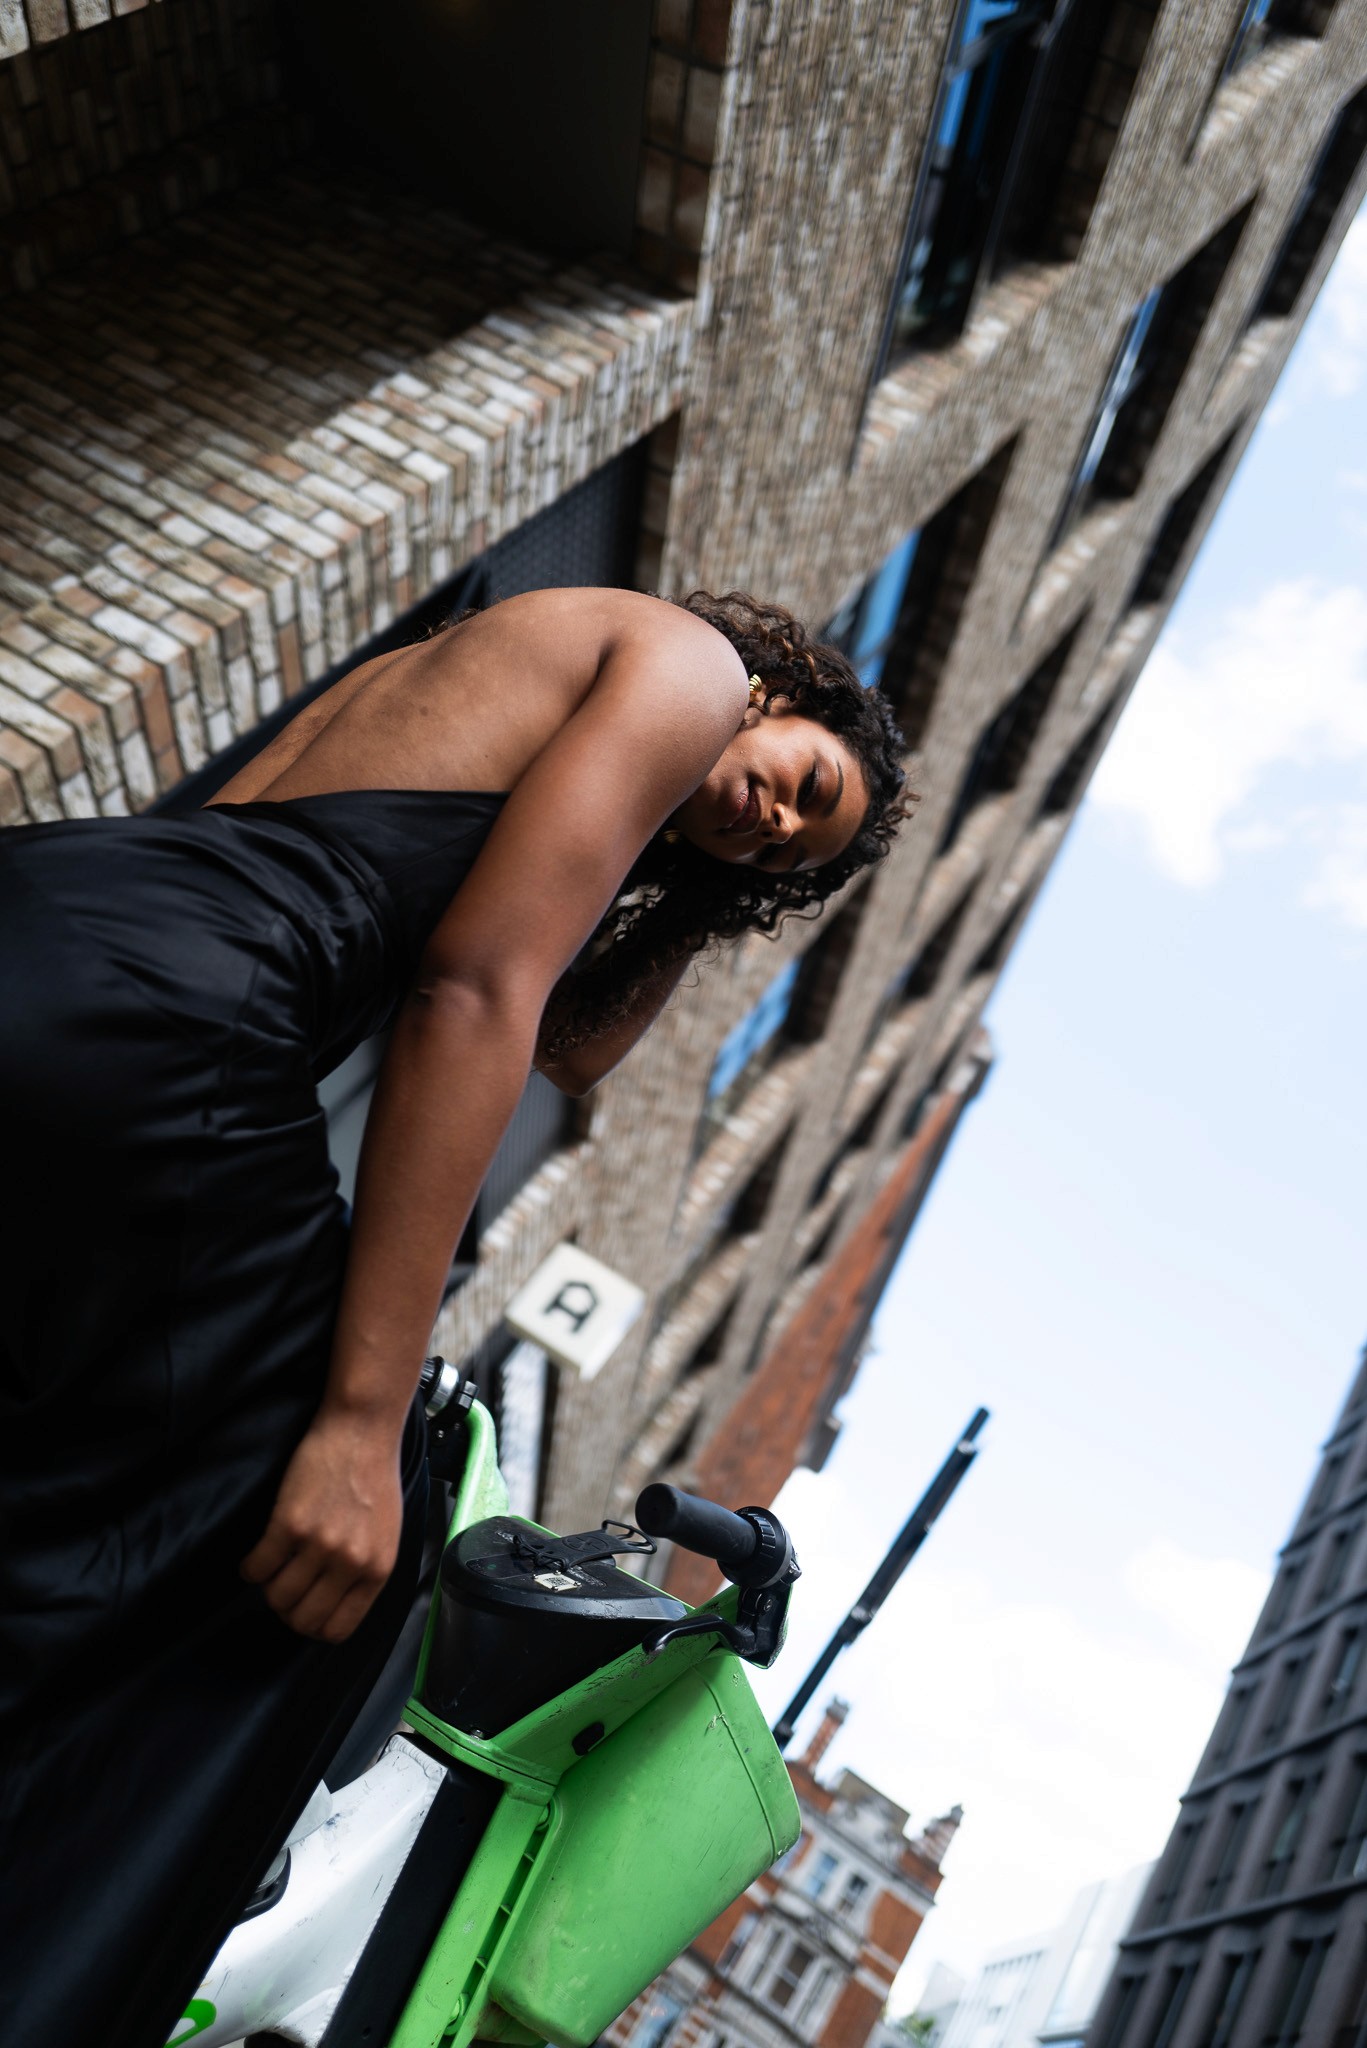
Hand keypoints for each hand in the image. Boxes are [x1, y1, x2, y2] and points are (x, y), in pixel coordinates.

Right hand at [240, 1410, 403, 1641]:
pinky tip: (254, 1558)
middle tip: (282, 1589)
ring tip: (270, 1569)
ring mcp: (320, 1544)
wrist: (362, 1430)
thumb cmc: (375, 1477)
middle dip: (287, 1611)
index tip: (303, 1611)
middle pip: (303, 1619)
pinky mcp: (290, 1523)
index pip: (337, 1629)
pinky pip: (258, 1567)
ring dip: (267, 1589)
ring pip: (277, 1597)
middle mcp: (350, 1563)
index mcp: (377, 1570)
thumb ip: (364, 1572)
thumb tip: (334, 1605)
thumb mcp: (386, 1534)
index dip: (313, 1626)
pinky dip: (250, 1569)